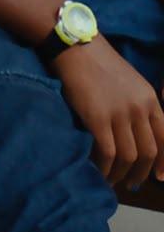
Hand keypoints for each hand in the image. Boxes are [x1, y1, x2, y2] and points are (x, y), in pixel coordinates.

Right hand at [52, 38, 163, 188]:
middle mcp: (139, 109)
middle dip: (142, 172)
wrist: (76, 48)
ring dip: (122, 174)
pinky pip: (108, 152)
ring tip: (113, 181)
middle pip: (148, 151)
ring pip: (129, 156)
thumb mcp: (130, 83)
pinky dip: (105, 168)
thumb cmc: (99, 63)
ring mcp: (119, 114)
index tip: (159, 177)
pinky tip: (99, 172)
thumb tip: (135, 132)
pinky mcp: (97, 118)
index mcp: (151, 100)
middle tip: (133, 183)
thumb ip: (138, 105)